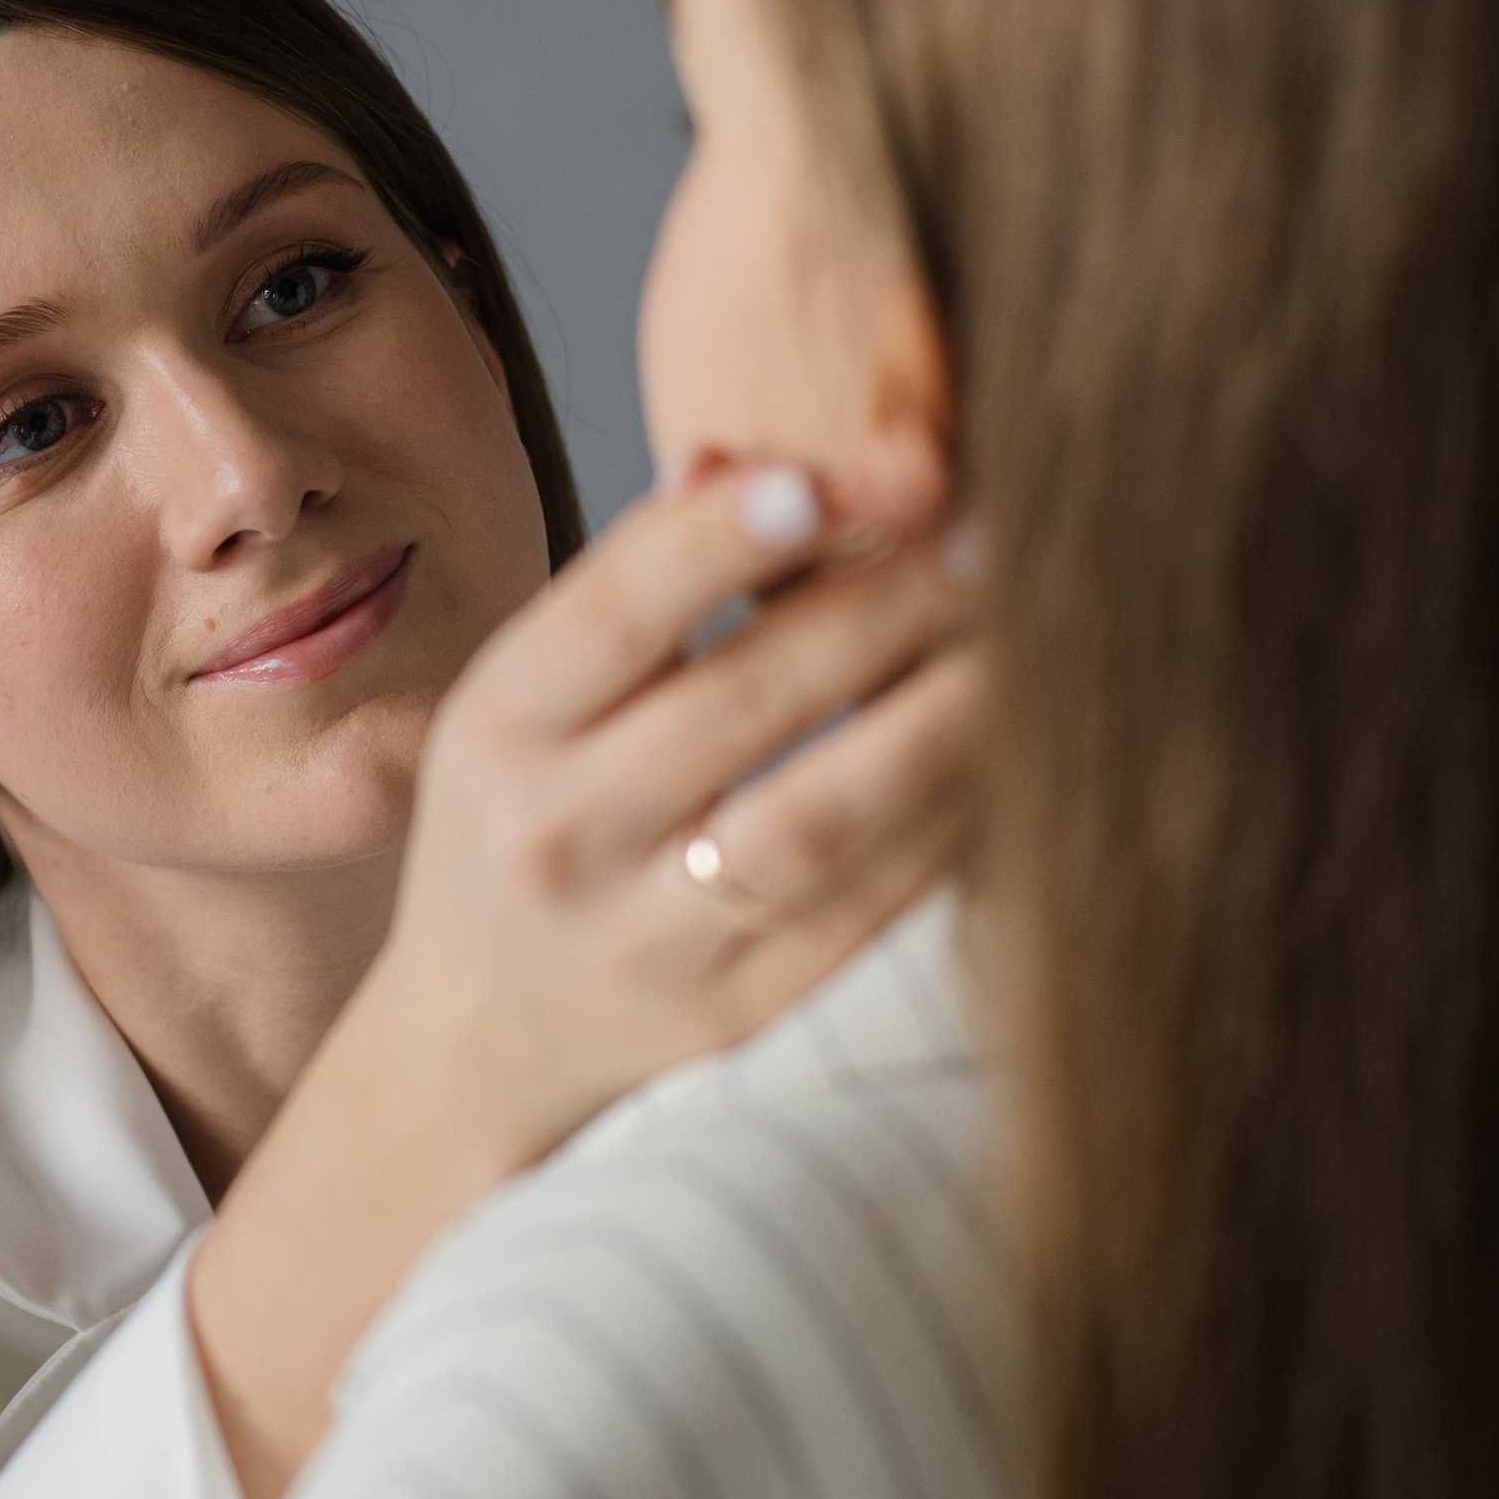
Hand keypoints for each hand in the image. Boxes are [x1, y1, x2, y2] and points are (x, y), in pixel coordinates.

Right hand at [190, 457, 980, 1498]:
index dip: (717, 541)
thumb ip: (632, 591)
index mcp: (498, 729)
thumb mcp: (529, 700)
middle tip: (980, 535)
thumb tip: (751, 458)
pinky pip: (866, 909)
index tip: (819, 477)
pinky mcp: (735, 1013)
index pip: (612, 615)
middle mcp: (559, 838)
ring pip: (819, 823)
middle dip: (879, 608)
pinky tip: (1003, 745)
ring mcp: (647, 941)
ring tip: (1021, 636)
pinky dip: (946, 820)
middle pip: (742, 707)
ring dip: (937, 720)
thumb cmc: (527, 817)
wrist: (477, 1040)